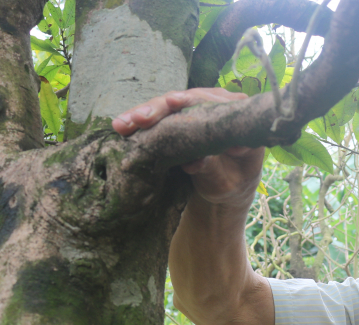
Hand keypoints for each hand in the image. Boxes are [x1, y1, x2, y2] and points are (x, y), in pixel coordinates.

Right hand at [112, 88, 264, 207]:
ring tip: (123, 124)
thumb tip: (196, 161)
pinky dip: (138, 122)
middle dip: (160, 108)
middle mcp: (216, 104)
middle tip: (140, 118)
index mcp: (237, 116)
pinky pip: (157, 118)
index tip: (172, 103)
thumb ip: (214, 168)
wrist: (226, 191)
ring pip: (167, 106)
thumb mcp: (228, 180)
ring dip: (143, 114)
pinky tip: (121, 125)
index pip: (214, 101)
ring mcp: (194, 109)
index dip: (193, 101)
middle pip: (186, 99)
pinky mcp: (176, 119)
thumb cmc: (232, 182)